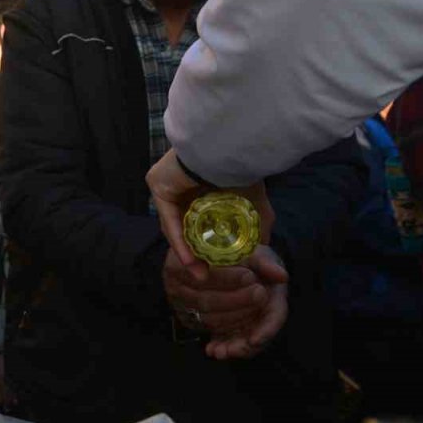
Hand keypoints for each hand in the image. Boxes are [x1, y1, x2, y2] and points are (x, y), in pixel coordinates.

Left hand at [146, 148, 274, 266]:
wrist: (228, 147)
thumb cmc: (243, 168)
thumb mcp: (254, 202)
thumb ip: (257, 224)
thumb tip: (264, 246)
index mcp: (200, 185)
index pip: (199, 220)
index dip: (207, 246)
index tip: (218, 267)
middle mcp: (181, 184)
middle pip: (185, 226)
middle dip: (196, 254)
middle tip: (205, 276)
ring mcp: (167, 183)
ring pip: (176, 225)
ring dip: (187, 253)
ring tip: (200, 274)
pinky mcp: (158, 184)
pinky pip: (169, 219)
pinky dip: (180, 242)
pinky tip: (191, 262)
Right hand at [163, 248, 268, 335]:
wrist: (213, 262)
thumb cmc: (226, 251)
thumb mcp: (241, 248)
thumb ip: (261, 261)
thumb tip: (282, 277)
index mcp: (176, 263)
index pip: (200, 275)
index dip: (226, 278)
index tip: (250, 276)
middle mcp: (173, 286)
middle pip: (206, 300)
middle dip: (236, 299)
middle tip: (261, 293)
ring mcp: (180, 306)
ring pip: (210, 318)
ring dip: (238, 314)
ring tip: (259, 303)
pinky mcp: (189, 320)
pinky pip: (211, 329)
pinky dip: (231, 328)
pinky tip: (249, 318)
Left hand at [205, 247, 288, 360]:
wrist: (235, 260)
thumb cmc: (248, 256)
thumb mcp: (256, 254)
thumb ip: (266, 264)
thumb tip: (282, 276)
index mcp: (274, 297)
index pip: (275, 317)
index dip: (266, 330)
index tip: (254, 340)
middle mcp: (264, 312)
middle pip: (258, 334)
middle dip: (243, 345)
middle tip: (228, 351)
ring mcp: (249, 319)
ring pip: (243, 339)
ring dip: (230, 347)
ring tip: (216, 352)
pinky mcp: (234, 322)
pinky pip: (229, 336)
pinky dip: (221, 343)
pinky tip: (210, 349)